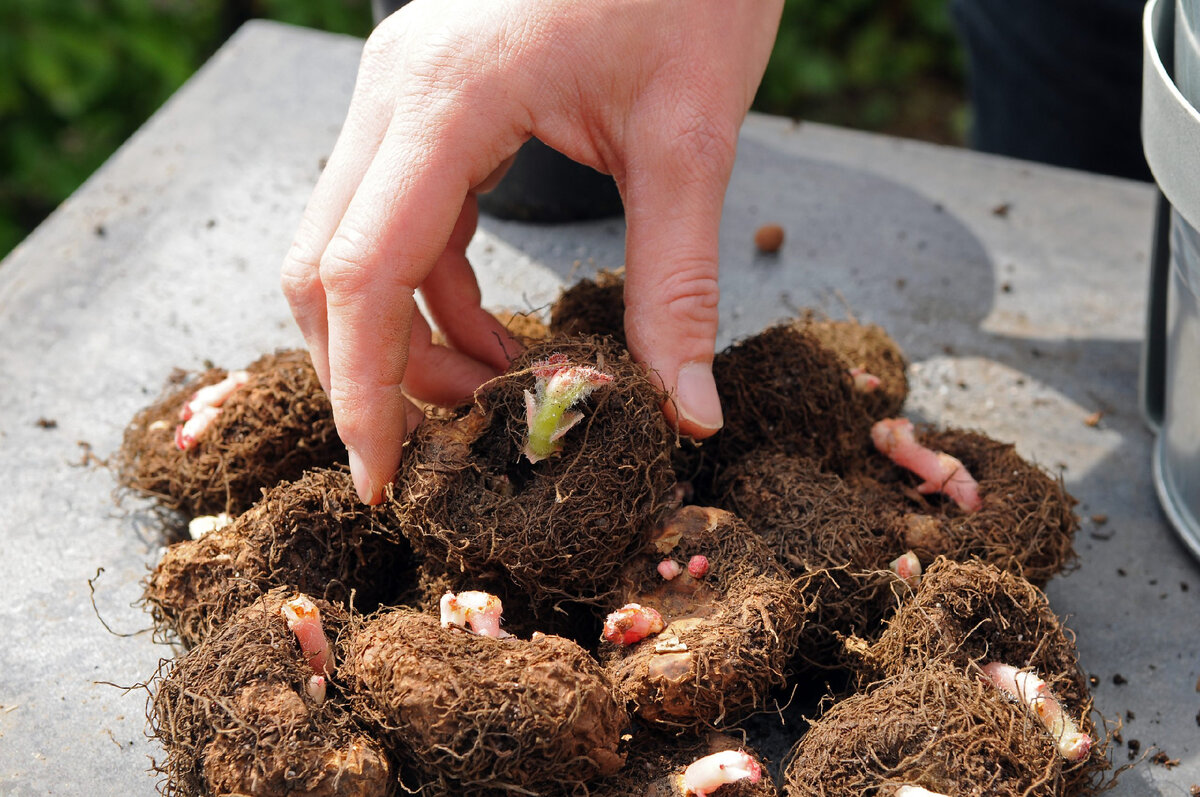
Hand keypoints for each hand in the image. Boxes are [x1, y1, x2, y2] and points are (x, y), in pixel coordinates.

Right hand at [281, 0, 783, 503]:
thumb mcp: (693, 137)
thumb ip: (678, 284)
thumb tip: (687, 413)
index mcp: (444, 98)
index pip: (362, 270)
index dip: (362, 388)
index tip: (380, 477)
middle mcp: (395, 94)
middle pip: (326, 266)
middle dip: (371, 373)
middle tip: (444, 449)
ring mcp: (401, 95)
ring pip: (355, 249)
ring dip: (409, 339)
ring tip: (494, 395)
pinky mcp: (429, 105)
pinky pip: (401, 222)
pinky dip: (436, 295)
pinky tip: (497, 339)